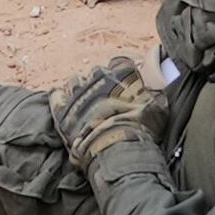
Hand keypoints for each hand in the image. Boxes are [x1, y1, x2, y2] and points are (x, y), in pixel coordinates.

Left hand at [56, 55, 163, 175]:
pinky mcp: (63, 110)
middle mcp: (98, 78)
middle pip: (96, 72)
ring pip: (75, 81)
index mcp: (121, 75)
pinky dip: (59, 98)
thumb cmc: (141, 130)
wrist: (118, 151)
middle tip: (105, 100)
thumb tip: (156, 92)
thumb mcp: (158, 110)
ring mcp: (79, 92)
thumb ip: (155, 96)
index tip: (124, 84)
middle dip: (100, 83)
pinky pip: (56, 95)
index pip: (120, 63)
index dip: (122, 74)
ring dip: (80, 90)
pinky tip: (64, 104)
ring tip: (85, 104)